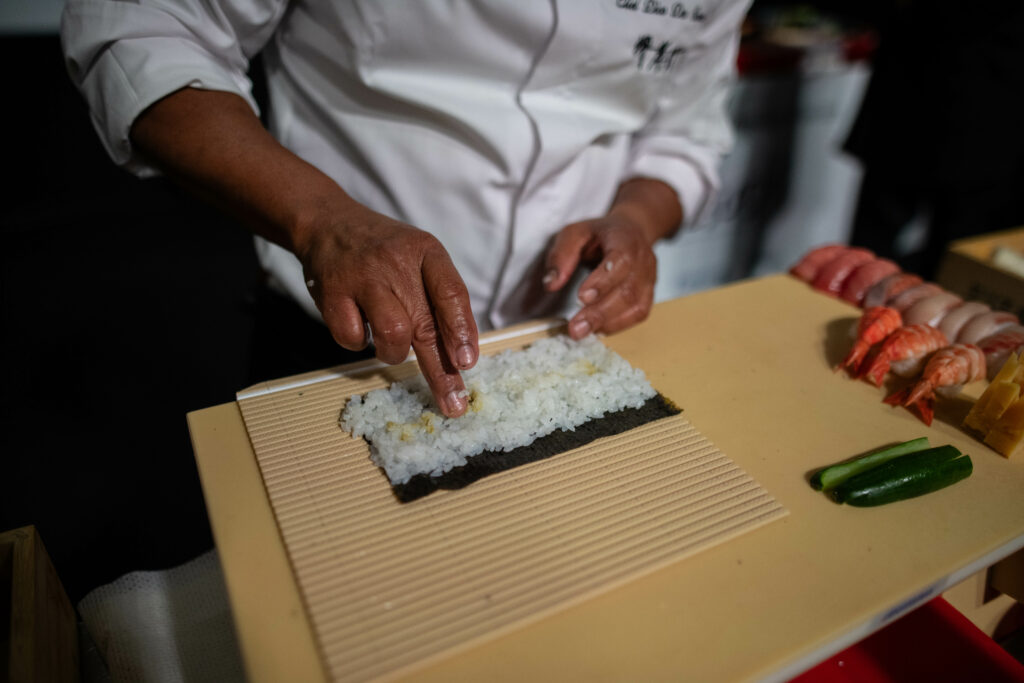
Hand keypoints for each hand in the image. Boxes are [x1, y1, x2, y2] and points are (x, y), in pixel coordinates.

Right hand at [297, 205, 478, 416]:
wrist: (329, 224)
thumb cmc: (385, 254)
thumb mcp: (420, 260)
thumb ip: (441, 299)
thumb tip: (462, 355)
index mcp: (427, 253)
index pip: (451, 293)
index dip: (462, 331)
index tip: (467, 363)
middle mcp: (396, 263)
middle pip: (425, 326)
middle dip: (441, 372)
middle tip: (453, 404)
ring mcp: (362, 278)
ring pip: (391, 335)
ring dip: (394, 353)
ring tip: (389, 343)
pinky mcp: (331, 293)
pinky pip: (351, 338)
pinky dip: (358, 342)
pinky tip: (358, 324)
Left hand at [543, 214, 657, 338]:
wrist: (631, 231)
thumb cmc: (599, 234)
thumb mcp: (574, 233)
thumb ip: (561, 256)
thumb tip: (550, 284)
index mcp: (625, 239)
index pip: (621, 261)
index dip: (603, 281)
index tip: (582, 298)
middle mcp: (643, 259)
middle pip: (628, 290)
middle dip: (600, 312)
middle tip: (576, 328)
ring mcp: (649, 277)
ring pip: (637, 305)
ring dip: (608, 322)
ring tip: (583, 331)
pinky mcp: (649, 293)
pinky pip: (639, 313)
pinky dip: (619, 325)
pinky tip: (599, 329)